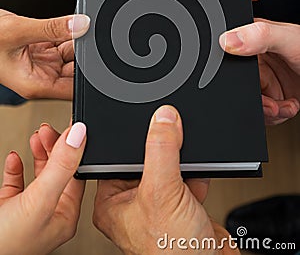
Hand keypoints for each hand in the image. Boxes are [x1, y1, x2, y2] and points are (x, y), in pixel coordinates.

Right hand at [0, 10, 89, 99]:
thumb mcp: (18, 31)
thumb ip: (52, 28)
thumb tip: (82, 25)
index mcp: (37, 86)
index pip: (74, 89)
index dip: (90, 78)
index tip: (102, 60)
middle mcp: (42, 78)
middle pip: (77, 71)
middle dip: (86, 54)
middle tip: (93, 34)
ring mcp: (44, 63)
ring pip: (73, 54)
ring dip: (79, 41)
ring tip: (82, 26)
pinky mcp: (43, 50)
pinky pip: (64, 42)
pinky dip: (70, 32)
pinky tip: (72, 23)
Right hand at [0, 122, 85, 254]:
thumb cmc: (6, 245)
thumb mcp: (40, 199)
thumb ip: (61, 166)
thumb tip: (79, 135)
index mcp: (65, 215)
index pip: (77, 173)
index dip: (74, 148)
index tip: (72, 126)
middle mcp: (49, 214)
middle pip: (60, 170)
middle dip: (55, 146)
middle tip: (48, 129)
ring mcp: (28, 212)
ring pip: (40, 174)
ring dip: (39, 152)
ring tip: (37, 136)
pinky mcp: (7, 209)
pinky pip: (16, 182)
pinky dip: (17, 166)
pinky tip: (15, 157)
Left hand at [93, 106, 231, 253]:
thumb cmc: (172, 252)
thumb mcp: (162, 191)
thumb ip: (161, 150)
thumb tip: (163, 119)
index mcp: (112, 201)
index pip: (114, 156)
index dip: (128, 137)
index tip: (145, 119)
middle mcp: (133, 201)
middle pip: (146, 158)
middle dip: (162, 148)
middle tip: (171, 136)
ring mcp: (159, 203)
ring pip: (168, 166)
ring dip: (181, 160)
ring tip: (186, 158)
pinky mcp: (182, 204)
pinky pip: (187, 176)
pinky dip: (195, 172)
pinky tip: (198, 174)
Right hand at [219, 20, 299, 124]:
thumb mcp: (290, 40)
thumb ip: (260, 36)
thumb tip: (227, 40)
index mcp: (253, 38)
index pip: (230, 56)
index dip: (235, 74)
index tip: (249, 82)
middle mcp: (257, 59)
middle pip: (239, 84)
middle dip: (256, 98)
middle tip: (270, 102)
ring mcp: (265, 78)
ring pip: (250, 101)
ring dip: (267, 110)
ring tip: (282, 106)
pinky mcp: (274, 95)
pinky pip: (262, 112)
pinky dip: (275, 115)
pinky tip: (289, 106)